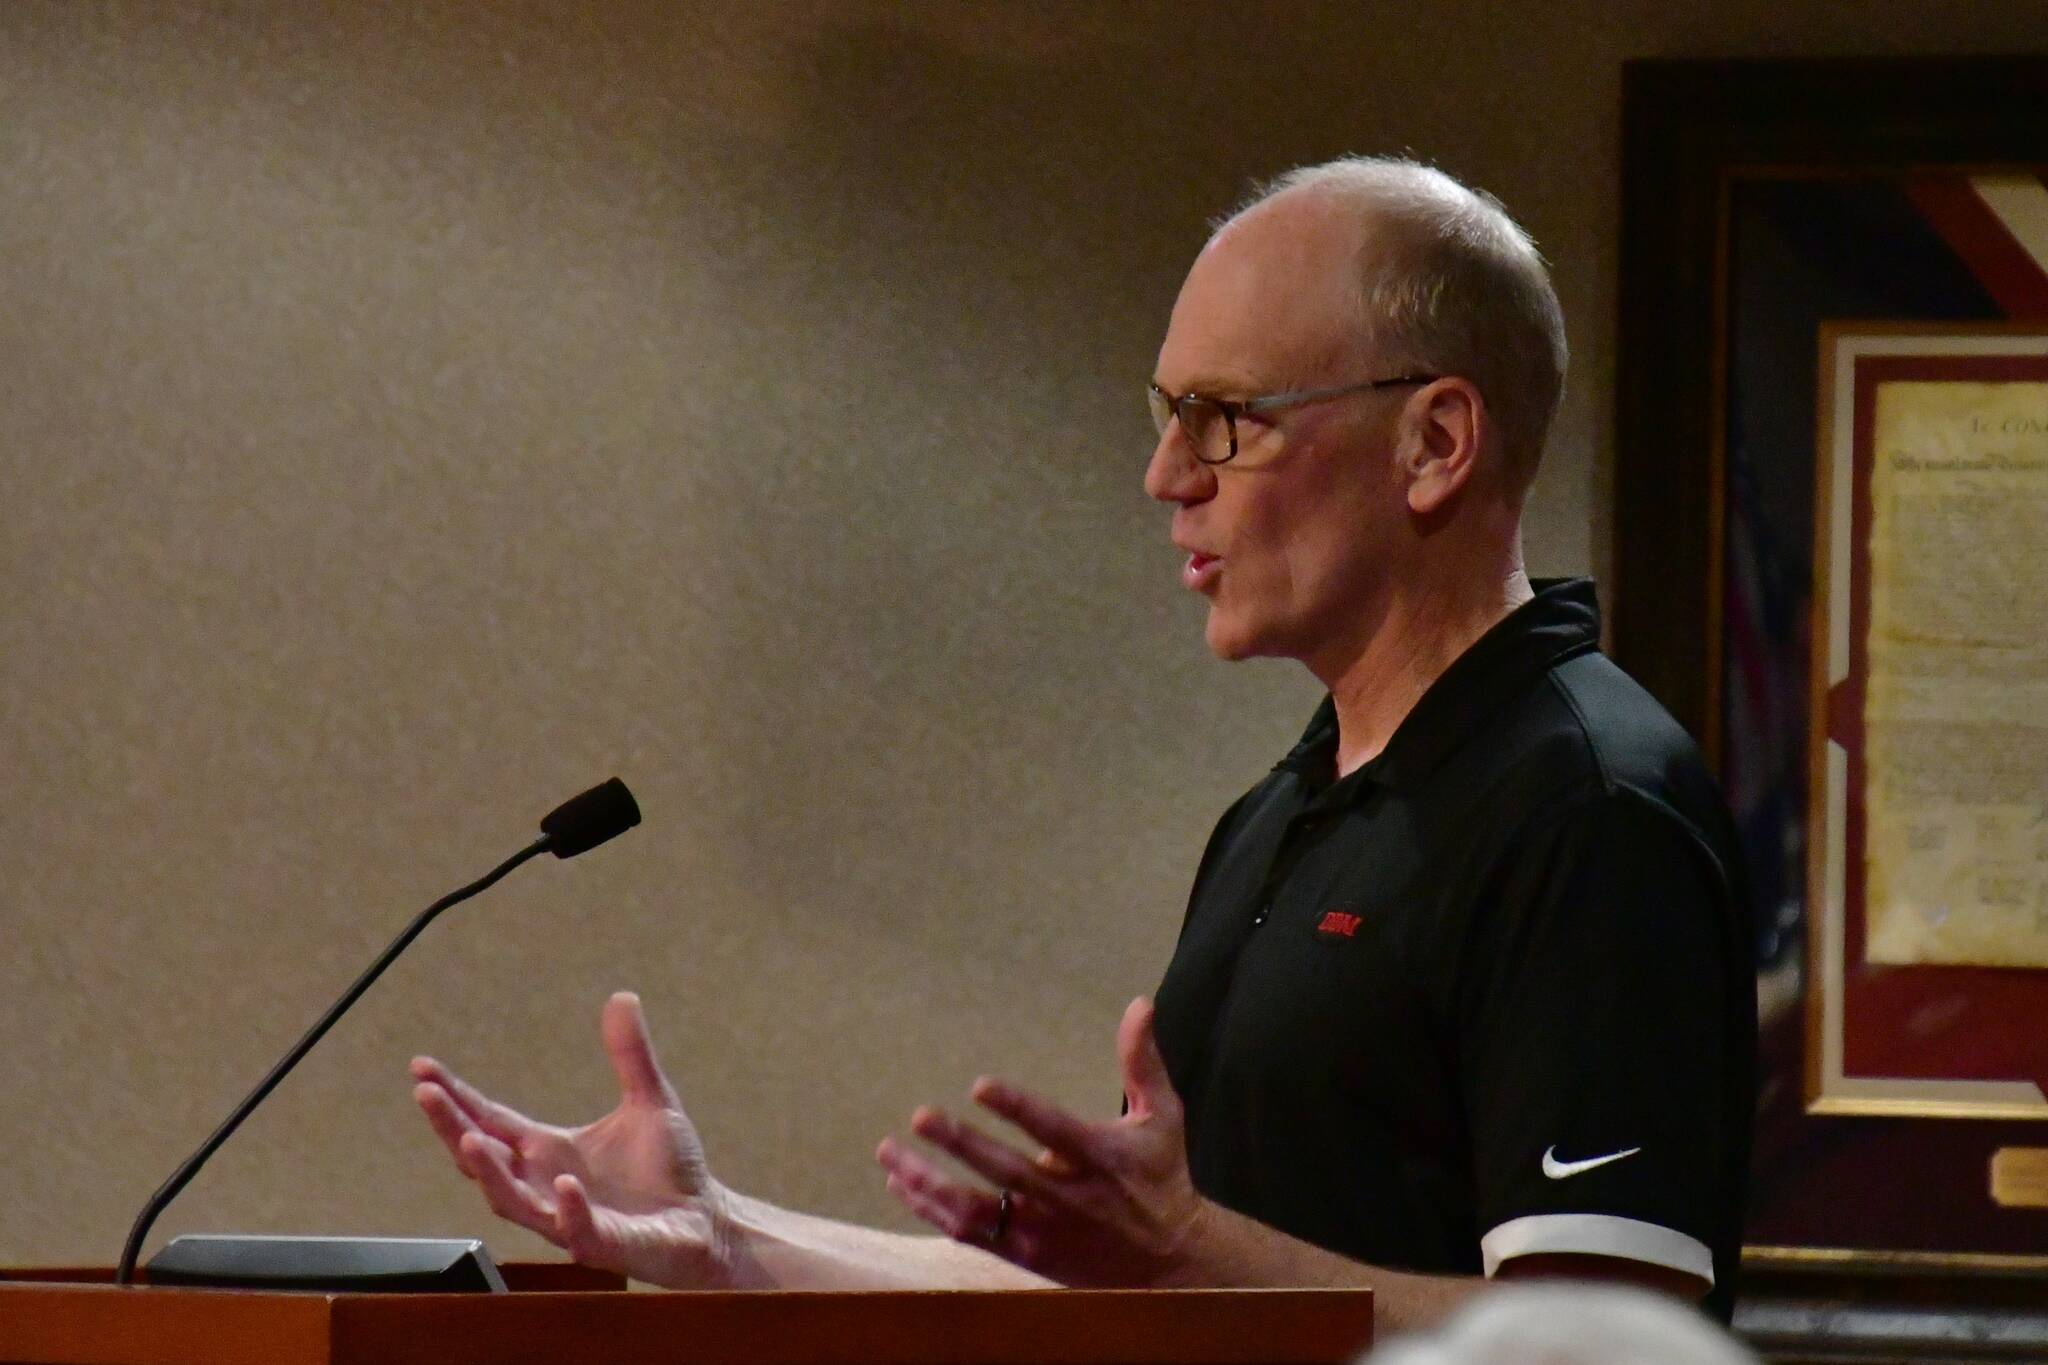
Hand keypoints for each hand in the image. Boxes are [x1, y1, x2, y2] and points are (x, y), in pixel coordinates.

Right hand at [410, 991, 733, 1287]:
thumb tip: (621, 997)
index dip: (454, 1097)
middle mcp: (545, 1185)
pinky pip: (577, 1230)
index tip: (421, 1068)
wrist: (704, 1221)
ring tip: (469, 1139)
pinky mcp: (603, 1242)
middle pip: (482, 1159)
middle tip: (426, 1094)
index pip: (489, 1120)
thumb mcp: (650, 1100)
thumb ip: (630, 1054)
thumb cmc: (669, 1168)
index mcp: (548, 1151)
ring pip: (513, 1201)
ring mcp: (568, 1217)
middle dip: (451, 1127)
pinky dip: (568, 1209)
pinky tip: (566, 1185)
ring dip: (491, 1173)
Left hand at [874, 997, 1212, 1286]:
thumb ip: (1143, 1062)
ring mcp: (1043, 1231)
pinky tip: (902, 1183)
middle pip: (1005, 1171)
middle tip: (921, 1116)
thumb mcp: (1163, 1117)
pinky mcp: (1025, 1255)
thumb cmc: (1161, 1177)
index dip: (1017, 1109)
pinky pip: (971, 1233)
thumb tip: (1139, 1004)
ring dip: (929, 1182)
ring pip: (976, 1209)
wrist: (1172, 1264)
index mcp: (1099, 1157)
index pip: (1053, 1130)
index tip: (980, 1086)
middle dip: (960, 1144)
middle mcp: (1067, 1198)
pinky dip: (932, 1209)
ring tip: (890, 1153)